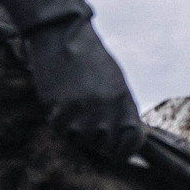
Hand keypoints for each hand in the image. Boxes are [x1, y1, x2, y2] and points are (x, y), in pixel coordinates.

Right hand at [0, 0, 144, 159]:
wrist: (62, 36)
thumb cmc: (89, 58)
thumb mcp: (115, 81)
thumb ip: (121, 109)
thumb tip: (125, 136)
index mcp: (124, 101)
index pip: (130, 142)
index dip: (123, 151)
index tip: (116, 152)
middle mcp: (107, 111)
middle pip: (103, 146)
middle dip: (96, 139)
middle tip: (86, 118)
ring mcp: (83, 112)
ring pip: (79, 139)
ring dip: (74, 128)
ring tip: (73, 103)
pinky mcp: (60, 111)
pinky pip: (60, 129)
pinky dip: (58, 118)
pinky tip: (59, 99)